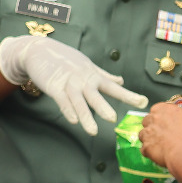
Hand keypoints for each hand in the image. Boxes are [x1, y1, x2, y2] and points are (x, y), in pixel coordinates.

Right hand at [0, 34, 147, 136]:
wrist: (37, 50)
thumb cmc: (65, 59)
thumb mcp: (88, 66)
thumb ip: (104, 76)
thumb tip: (121, 80)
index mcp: (94, 76)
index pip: (114, 87)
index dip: (128, 95)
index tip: (143, 102)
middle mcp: (83, 80)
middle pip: (95, 95)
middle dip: (104, 106)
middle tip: (114, 119)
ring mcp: (68, 83)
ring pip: (78, 101)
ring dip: (85, 116)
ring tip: (93, 131)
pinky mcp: (53, 86)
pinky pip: (62, 100)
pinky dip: (68, 110)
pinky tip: (74, 120)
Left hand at [138, 101, 181, 167]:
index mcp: (163, 108)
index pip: (157, 110)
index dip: (161, 117)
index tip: (166, 122)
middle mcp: (153, 118)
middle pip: (147, 121)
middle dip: (153, 127)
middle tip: (163, 134)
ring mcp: (147, 133)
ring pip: (143, 135)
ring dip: (149, 139)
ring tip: (161, 146)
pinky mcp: (145, 147)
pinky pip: (144, 149)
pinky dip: (150, 152)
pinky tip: (160, 154)